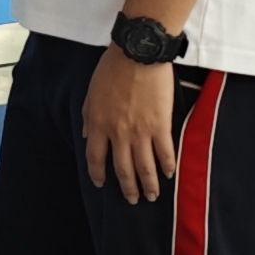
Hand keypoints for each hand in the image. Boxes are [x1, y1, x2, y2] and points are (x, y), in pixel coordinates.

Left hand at [83, 50, 180, 202]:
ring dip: (148, 184)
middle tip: (132, 199)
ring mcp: (140, 131)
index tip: (101, 184)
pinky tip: (168, 175)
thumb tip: (85, 135)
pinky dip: (167, 166)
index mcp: (98, 124)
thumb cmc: (112, 69)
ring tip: (151, 196)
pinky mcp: (160, 125)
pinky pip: (164, 152)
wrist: (137, 55)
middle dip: (127, 187)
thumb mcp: (91, 93)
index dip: (98, 174)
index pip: (95, 158)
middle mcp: (118, 133)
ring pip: (144, 167)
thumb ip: (88, 117)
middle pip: (122, 169)